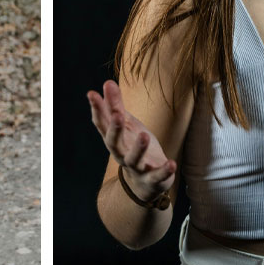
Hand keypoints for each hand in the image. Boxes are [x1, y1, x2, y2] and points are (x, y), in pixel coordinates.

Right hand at [87, 80, 175, 203]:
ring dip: (138, 148)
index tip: (91, 94)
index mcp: (114, 139)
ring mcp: (136, 167)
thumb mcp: (127, 125)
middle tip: (117, 115)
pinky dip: (164, 171)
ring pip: (133, 159)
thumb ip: (116, 106)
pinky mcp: (152, 178)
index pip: (102, 124)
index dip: (97, 110)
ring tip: (144, 135)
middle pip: (113, 143)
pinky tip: (171, 163)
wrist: (146, 182)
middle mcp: (121, 153)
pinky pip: (157, 176)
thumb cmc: (134, 147)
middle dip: (114, 130)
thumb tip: (107, 83)